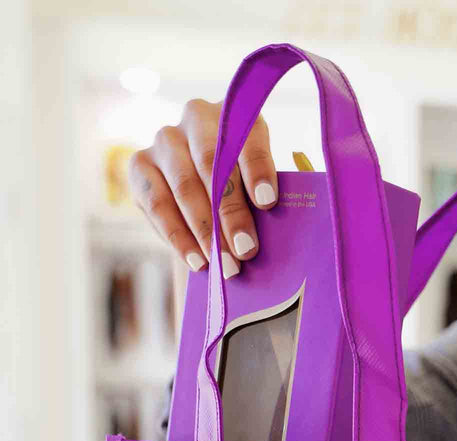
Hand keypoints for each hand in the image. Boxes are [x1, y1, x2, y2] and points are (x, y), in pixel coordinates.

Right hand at [128, 99, 278, 278]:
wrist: (201, 187)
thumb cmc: (243, 187)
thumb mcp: (260, 181)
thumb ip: (264, 193)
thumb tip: (269, 222)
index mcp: (235, 113)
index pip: (246, 136)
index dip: (257, 168)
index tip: (268, 202)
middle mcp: (196, 117)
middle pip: (212, 165)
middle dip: (230, 212)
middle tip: (246, 250)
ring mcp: (165, 139)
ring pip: (184, 186)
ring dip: (205, 231)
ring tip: (225, 264)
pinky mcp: (140, 165)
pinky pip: (157, 205)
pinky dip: (179, 238)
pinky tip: (198, 261)